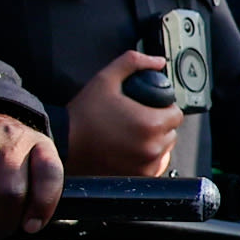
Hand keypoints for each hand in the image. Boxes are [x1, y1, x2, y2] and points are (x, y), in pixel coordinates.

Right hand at [61, 49, 183, 176]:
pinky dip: (148, 157)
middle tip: (139, 118)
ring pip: (164, 149)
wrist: (63, 143)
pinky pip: (154, 165)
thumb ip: (134, 63)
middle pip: (171, 132)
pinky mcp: (138, 177)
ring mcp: (146, 165)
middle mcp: (153, 147)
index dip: (164, 107)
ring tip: (133, 134)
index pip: (176, 114)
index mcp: (151, 124)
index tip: (150, 106)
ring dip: (155, 141)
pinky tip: (131, 149)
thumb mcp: (106, 79)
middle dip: (160, 124)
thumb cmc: (84, 114)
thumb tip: (157, 61)